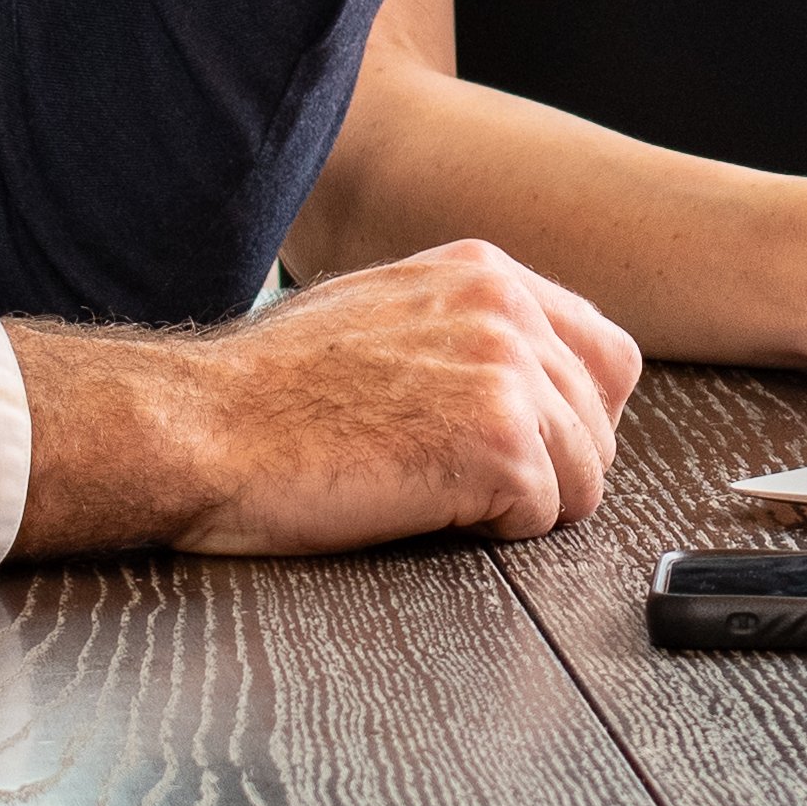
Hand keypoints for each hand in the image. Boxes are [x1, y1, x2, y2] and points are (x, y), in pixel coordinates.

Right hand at [19, 242, 638, 555]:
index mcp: (484, 272)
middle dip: (551, 467)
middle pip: (602, 420)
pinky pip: (545, 514)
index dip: (574, 415)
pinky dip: (495, 533)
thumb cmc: (263, 390)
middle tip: (468, 487)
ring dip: (523, 506)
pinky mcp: (496, 444)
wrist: (200, 426)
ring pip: (586, 474)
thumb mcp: (379, 313)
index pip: (605, 352)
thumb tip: (521, 373)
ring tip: (439, 499)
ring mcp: (507, 374)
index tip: (527, 445)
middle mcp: (507, 310)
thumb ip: (460, 328)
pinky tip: (427, 511)